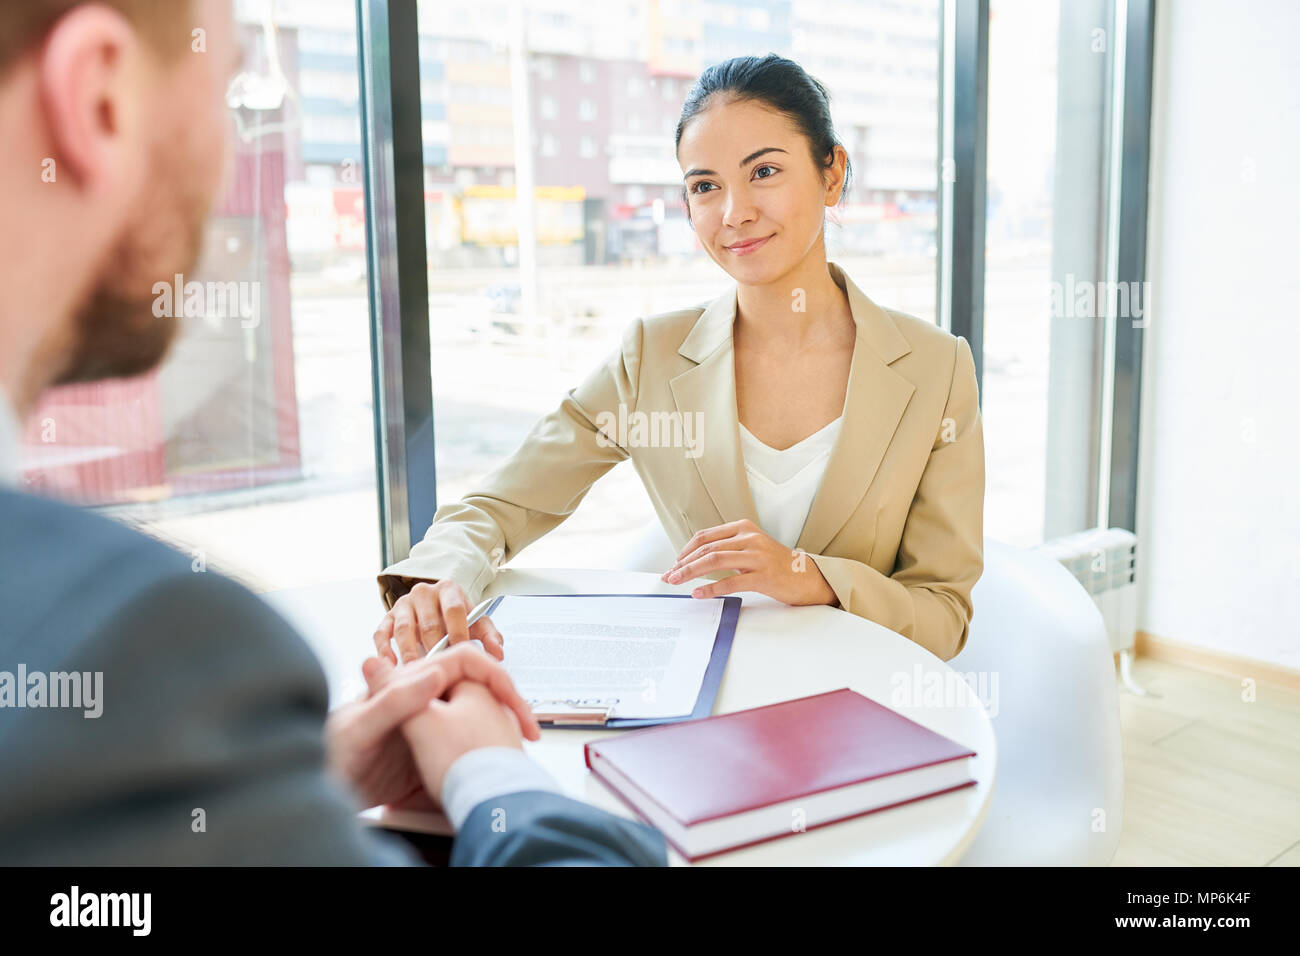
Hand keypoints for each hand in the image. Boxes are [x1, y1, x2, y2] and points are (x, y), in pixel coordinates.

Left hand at [326, 644, 539, 808]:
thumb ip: (391, 700)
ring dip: (503, 724)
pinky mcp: (429, 749)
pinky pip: (467, 741)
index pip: (463, 663)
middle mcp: (420, 697)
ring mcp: (428, 723)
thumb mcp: (359, 730)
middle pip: (478, 686)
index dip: (494, 676)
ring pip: (477, 712)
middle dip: (510, 702)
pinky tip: (496, 761)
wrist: (318, 797)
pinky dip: (488, 748)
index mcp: (407, 683)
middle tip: (529, 729)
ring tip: (521, 746)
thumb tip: (434, 672)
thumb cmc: (329, 759)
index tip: (515, 701)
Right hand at [373, 579, 504, 663]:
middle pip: (429, 622)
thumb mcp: (476, 623)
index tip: (460, 655)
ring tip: (416, 672)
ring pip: (404, 628)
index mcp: (449, 590)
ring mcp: (403, 604)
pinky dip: (384, 649)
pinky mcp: (387, 617)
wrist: (435, 607)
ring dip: (410, 652)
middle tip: (438, 669)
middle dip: (434, 648)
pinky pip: (381, 633)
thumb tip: (498, 654)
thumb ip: (490, 636)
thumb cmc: (458, 619)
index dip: (458, 633)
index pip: (454, 610)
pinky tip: (390, 665)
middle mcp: (424, 592)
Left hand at [660, 518, 837, 606]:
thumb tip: (696, 559)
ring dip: (691, 572)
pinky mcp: (763, 575)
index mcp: (744, 527)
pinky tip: (698, 594)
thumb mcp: (752, 547)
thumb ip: (729, 547)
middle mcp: (750, 538)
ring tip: (677, 581)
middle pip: (707, 547)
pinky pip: (731, 581)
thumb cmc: (776, 564)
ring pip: (715, 560)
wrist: (808, 577)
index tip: (674, 563)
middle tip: (669, 575)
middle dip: (683, 562)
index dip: (686, 549)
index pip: (706, 536)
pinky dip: (711, 588)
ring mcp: (757, 556)